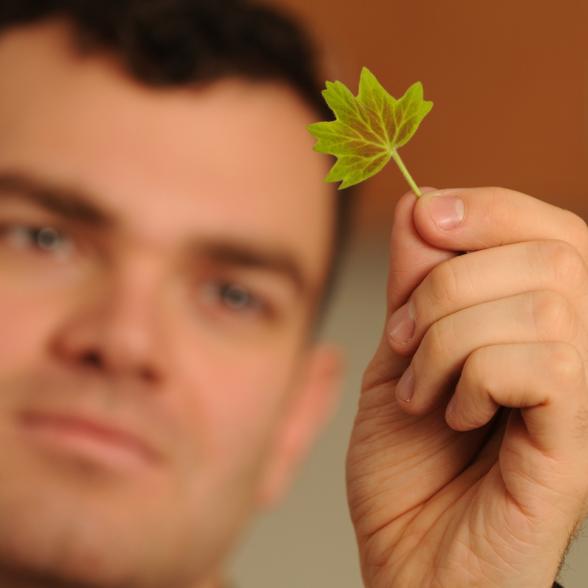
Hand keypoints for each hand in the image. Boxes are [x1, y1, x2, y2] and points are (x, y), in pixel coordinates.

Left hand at [347, 187, 587, 587]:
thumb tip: (425, 205)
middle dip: (447, 286)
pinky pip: (544, 364)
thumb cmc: (405, 462)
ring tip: (422, 390)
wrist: (407, 555)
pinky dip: (474, 379)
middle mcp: (578, 349)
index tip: (424, 217)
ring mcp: (586, 395)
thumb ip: (415, 283)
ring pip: (542, 305)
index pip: (547, 228)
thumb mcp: (398, 353)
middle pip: (550, 252)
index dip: (487, 207)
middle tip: (405, 340)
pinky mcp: (579, 442)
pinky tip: (456, 415)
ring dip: (449, 341)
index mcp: (536, 320)